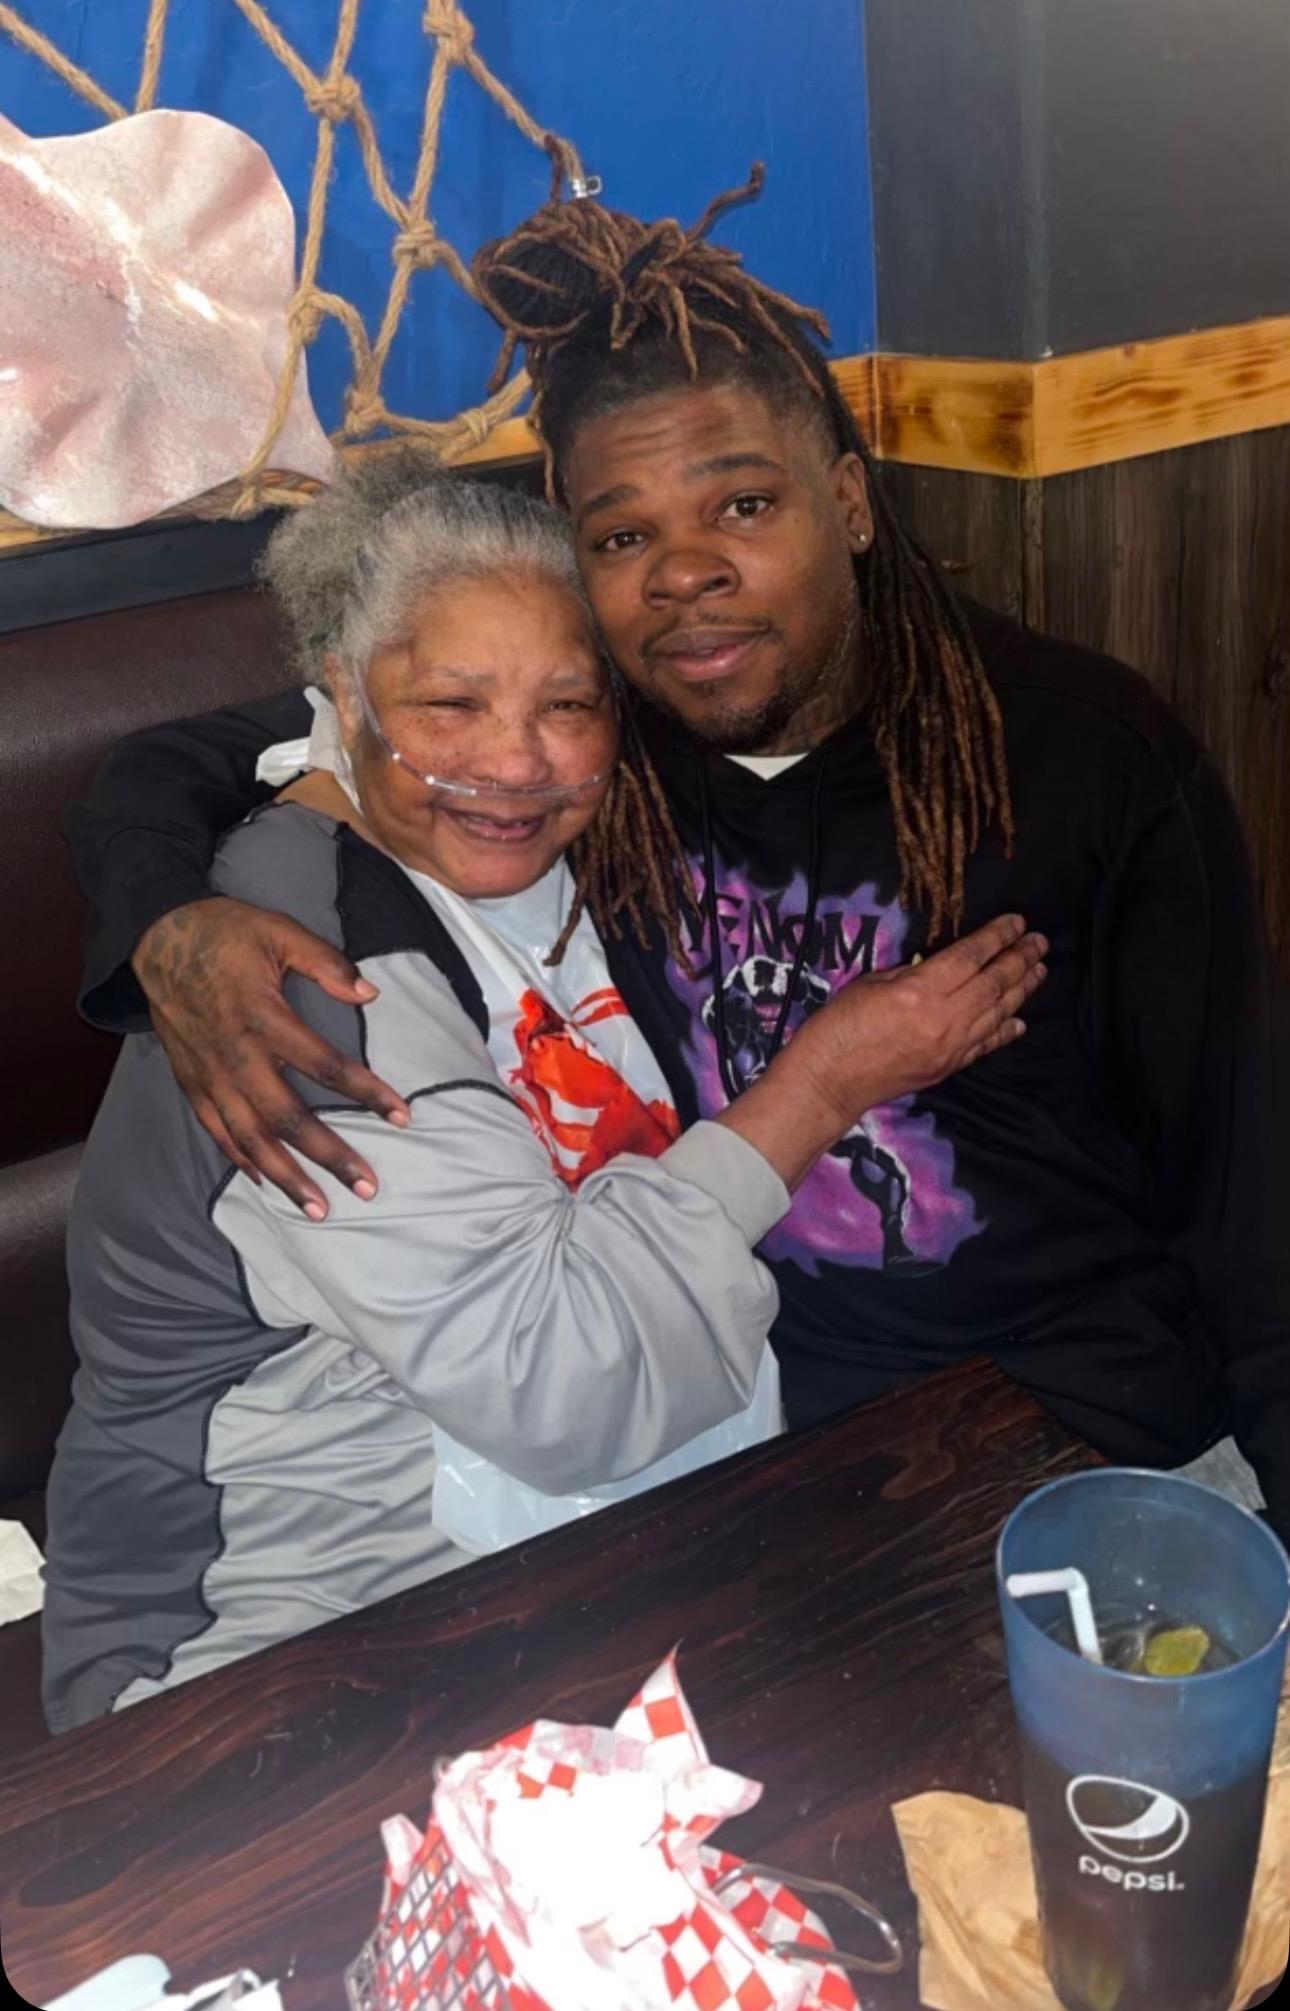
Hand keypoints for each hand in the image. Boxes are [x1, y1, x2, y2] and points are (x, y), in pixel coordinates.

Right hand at [132, 897, 410, 1216]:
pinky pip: (217, 1131)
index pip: (324, 1065)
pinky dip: (241, 1160)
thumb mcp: (280, 932)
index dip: (366, 1092)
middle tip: (367, 1186)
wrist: (157, 937)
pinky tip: (267, 1183)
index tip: (401, 1116)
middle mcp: (236, 1055)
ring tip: (318, 1208)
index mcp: (263, 1017)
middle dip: (330, 1156)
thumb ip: (326, 964)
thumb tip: (371, 994)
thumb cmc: (225, 933)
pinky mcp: (191, 1082)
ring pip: (250, 1138)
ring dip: (286, 1176)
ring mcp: (210, 1074)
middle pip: (288, 1118)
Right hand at [786, 913, 1047, 1132]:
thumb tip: (940, 967)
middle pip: (994, 983)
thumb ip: (912, 973)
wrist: (829, 1080)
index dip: (997, 937)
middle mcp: (944, 1018)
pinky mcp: (949, 1067)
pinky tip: (1020, 1020)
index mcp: (920, 990)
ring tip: (1040, 971)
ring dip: (1022, 990)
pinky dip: (1005, 1030)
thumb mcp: (871, 983)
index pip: (971, 957)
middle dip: (1020, 959)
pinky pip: (986, 1045)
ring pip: (998, 1013)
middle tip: (1040, 942)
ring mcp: (950, 1046)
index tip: (1018, 923)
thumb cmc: (838, 1025)